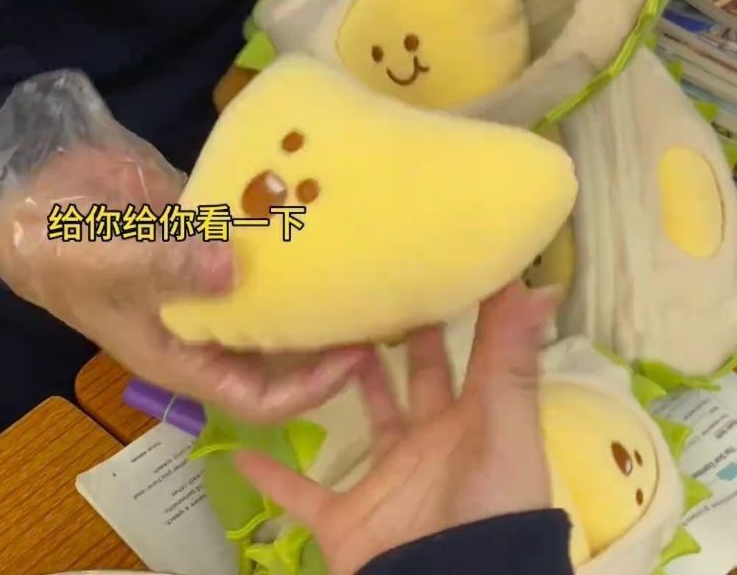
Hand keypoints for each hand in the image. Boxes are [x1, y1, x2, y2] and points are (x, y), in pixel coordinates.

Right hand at [0, 72, 369, 422]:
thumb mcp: (108, 262)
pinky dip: (295, 246)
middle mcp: (210, 329)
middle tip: (382, 306)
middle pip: (283, 351)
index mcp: (185, 356)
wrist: (43, 200)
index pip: (258, 396)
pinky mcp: (219, 245)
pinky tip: (330, 220)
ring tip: (370, 266)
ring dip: (320, 290)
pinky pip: (266, 254)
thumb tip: (235, 270)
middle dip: (330, 338)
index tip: (357, 357)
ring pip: (280, 302)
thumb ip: (167, 265)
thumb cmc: (64, 249)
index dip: (310, 388)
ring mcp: (218, 286)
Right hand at [236, 281, 559, 574]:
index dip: (465, 314)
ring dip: (347, 384)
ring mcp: (386, 478)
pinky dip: (273, 476)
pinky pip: (301, 493)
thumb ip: (512, 361)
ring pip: (364, 418)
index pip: (469, 355)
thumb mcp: (506, 430)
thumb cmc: (488, 508)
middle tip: (384, 284)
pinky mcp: (346, 516)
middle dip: (406, 336)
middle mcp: (429, 442)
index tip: (447, 262)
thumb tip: (537, 287)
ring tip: (325, 334)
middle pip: (416, 378)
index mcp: (471, 423)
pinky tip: (240, 451)